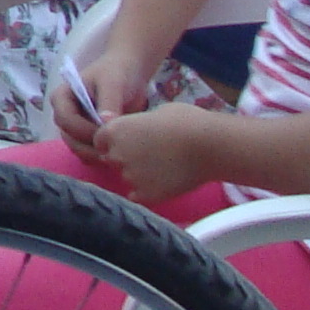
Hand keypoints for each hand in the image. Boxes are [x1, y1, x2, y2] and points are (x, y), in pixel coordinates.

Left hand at [93, 96, 220, 203]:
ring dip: (139, 176)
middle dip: (124, 159)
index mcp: (115, 130)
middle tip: (148, 156)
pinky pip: (139, 197)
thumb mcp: (156, 113)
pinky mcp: (146, 195)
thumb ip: (138, 124)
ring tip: (163, 170)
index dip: (112, 142)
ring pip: (127, 179)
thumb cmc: (186, 122)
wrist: (209, 145)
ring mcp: (130, 177)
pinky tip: (163, 185)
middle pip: (111, 160)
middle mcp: (117, 154)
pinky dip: (147, 193)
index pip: (100, 140)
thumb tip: (136, 129)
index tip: (127, 143)